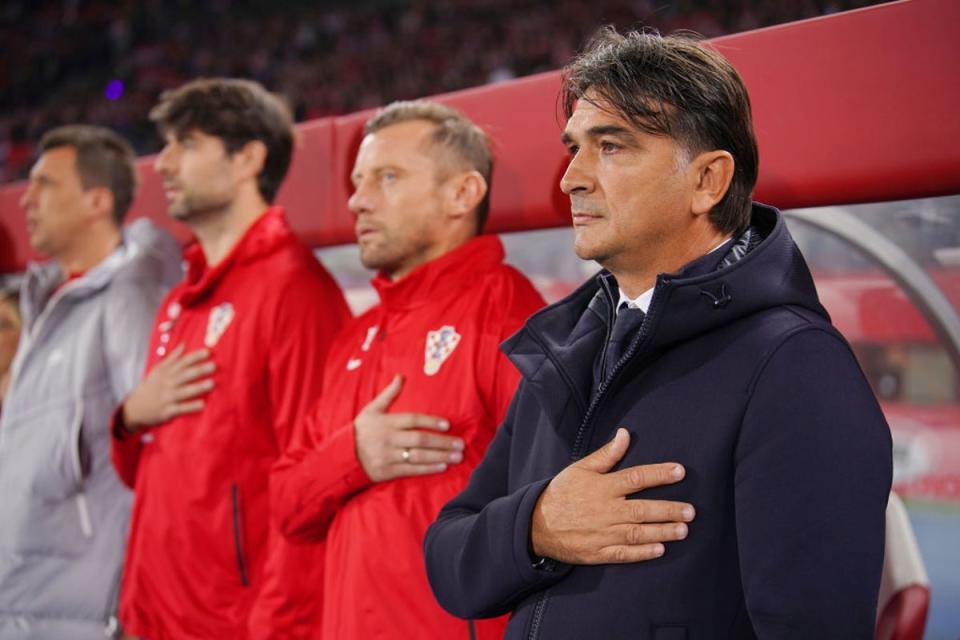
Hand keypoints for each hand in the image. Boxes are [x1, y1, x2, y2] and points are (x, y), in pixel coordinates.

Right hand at [121, 344, 214, 432]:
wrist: (135, 408)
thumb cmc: (151, 387)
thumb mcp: (158, 370)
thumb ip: (172, 358)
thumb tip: (184, 344)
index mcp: (166, 372)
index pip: (182, 362)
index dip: (195, 357)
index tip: (208, 352)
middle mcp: (167, 383)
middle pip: (185, 375)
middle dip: (199, 370)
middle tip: (213, 366)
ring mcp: (167, 397)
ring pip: (185, 391)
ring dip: (198, 387)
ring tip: (212, 383)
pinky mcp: (167, 411)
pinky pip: (181, 408)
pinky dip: (191, 406)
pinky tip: (202, 404)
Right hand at [354, 375, 463, 481]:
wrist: (342, 456)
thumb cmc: (361, 430)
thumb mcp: (372, 409)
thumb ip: (389, 394)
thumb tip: (401, 376)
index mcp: (386, 422)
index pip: (413, 420)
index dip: (431, 421)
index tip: (448, 425)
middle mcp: (388, 439)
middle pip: (419, 439)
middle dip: (442, 442)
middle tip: (460, 444)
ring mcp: (387, 456)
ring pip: (418, 456)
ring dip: (440, 456)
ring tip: (457, 457)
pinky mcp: (386, 472)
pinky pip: (410, 471)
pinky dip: (427, 469)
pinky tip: (442, 466)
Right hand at [531, 428, 693, 564]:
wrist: (535, 524)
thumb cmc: (561, 493)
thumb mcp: (580, 469)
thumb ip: (606, 455)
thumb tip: (625, 434)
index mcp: (602, 487)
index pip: (636, 477)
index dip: (659, 474)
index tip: (680, 472)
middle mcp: (605, 510)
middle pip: (642, 509)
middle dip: (668, 509)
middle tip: (691, 511)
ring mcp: (602, 533)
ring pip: (637, 532)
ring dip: (662, 531)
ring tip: (683, 530)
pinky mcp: (598, 552)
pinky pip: (624, 553)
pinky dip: (642, 552)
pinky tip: (660, 550)